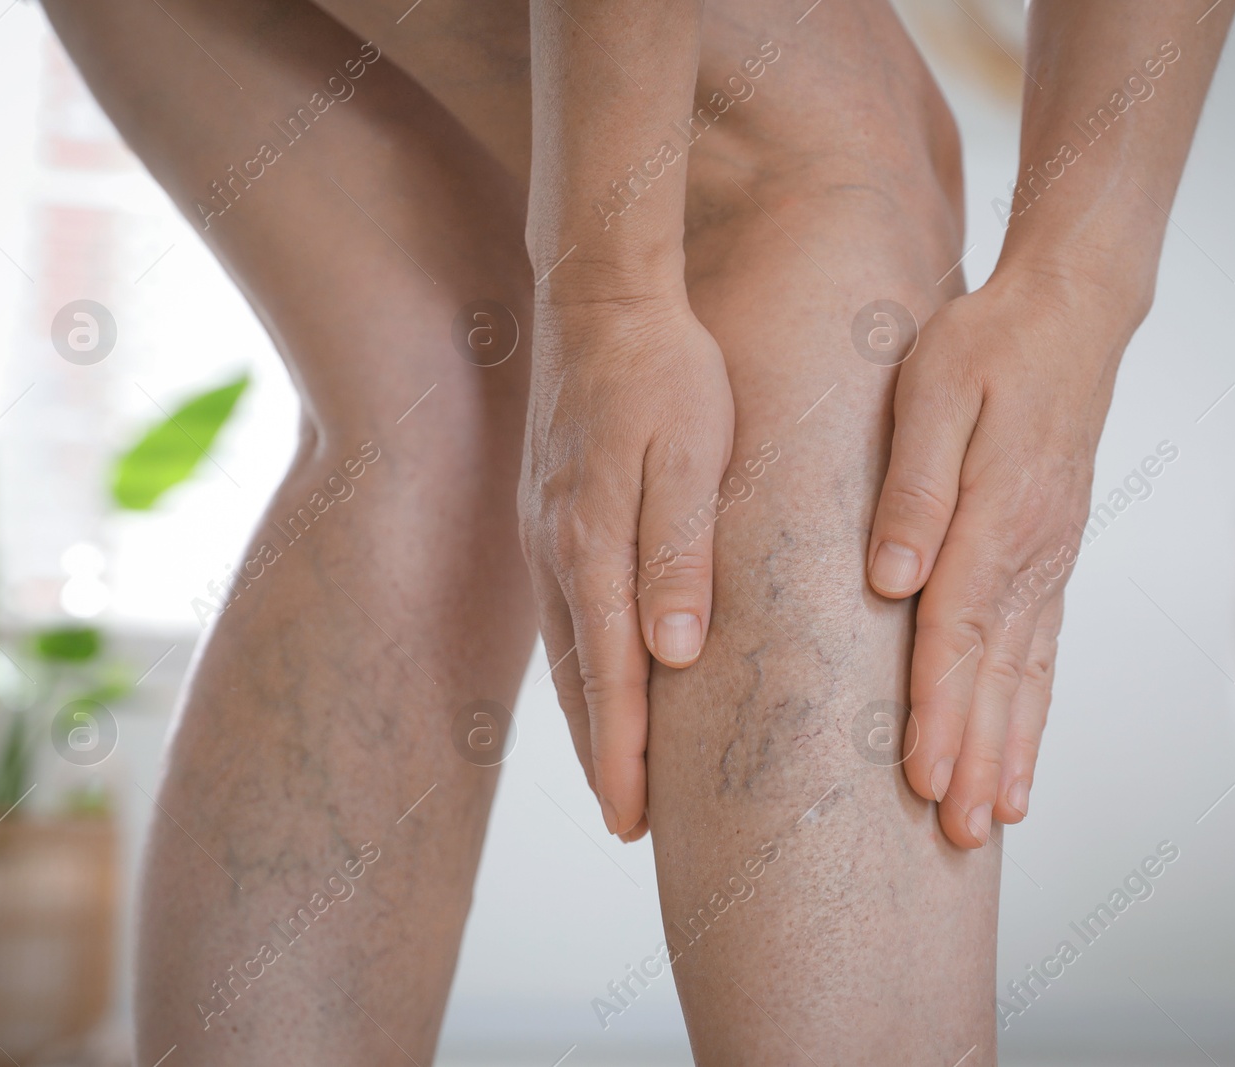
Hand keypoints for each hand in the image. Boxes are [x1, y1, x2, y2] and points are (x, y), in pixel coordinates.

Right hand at [519, 294, 733, 840]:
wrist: (600, 295)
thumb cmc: (666, 370)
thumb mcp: (691, 454)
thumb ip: (681, 553)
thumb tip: (672, 656)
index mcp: (593, 544)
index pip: (611, 678)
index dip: (625, 755)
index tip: (636, 822)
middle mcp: (557, 550)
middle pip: (578, 679)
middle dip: (604, 757)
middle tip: (627, 825)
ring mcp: (544, 531)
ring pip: (566, 648)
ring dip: (588, 716)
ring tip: (614, 770)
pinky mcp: (547, 511)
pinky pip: (562, 608)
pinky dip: (578, 661)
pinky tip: (596, 674)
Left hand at [866, 265, 1140, 847]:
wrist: (1069, 314)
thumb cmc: (985, 347)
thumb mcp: (932, 395)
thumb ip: (912, 490)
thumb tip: (888, 580)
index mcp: (995, 517)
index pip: (958, 633)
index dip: (940, 710)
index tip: (923, 776)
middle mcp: (1032, 553)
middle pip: (998, 674)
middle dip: (976, 757)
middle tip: (957, 833)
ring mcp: (1050, 561)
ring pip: (1028, 675)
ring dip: (1010, 751)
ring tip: (993, 822)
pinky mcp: (1052, 559)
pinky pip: (1044, 651)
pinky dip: (1033, 711)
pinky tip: (1023, 753)